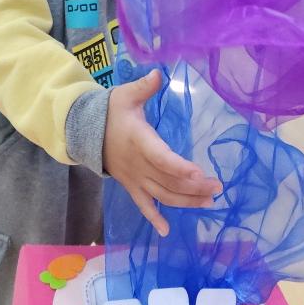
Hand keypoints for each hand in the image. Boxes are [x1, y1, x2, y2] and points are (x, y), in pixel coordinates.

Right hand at [103, 70, 220, 236]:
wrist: (85, 132)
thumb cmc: (111, 112)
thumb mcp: (125, 95)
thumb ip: (143, 87)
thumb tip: (158, 73)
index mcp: (139, 141)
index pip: (161, 157)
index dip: (179, 167)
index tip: (199, 173)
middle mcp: (138, 164)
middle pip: (167, 180)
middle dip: (193, 187)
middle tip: (217, 188)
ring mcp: (134, 179)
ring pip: (162, 195)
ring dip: (185, 201)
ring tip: (209, 202)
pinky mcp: (131, 186)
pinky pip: (143, 206)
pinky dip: (154, 218)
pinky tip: (166, 231)